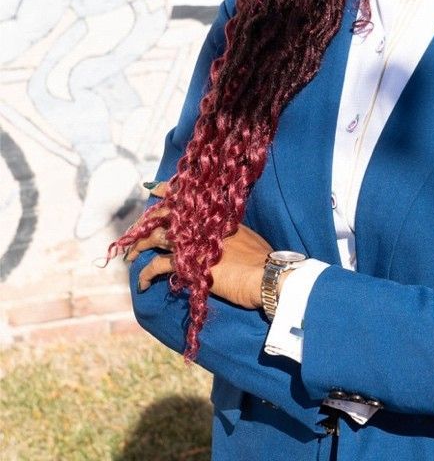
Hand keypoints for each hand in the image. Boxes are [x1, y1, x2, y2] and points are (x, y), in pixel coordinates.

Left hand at [125, 182, 272, 309]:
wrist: (264, 275)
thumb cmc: (261, 258)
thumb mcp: (246, 237)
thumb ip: (230, 233)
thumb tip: (224, 239)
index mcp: (215, 214)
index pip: (185, 196)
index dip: (165, 190)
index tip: (151, 188)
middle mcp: (200, 223)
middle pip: (163, 215)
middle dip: (143, 224)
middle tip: (133, 234)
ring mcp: (193, 241)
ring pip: (154, 238)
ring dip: (138, 247)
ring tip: (131, 258)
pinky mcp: (187, 262)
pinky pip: (157, 265)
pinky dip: (146, 274)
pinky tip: (144, 284)